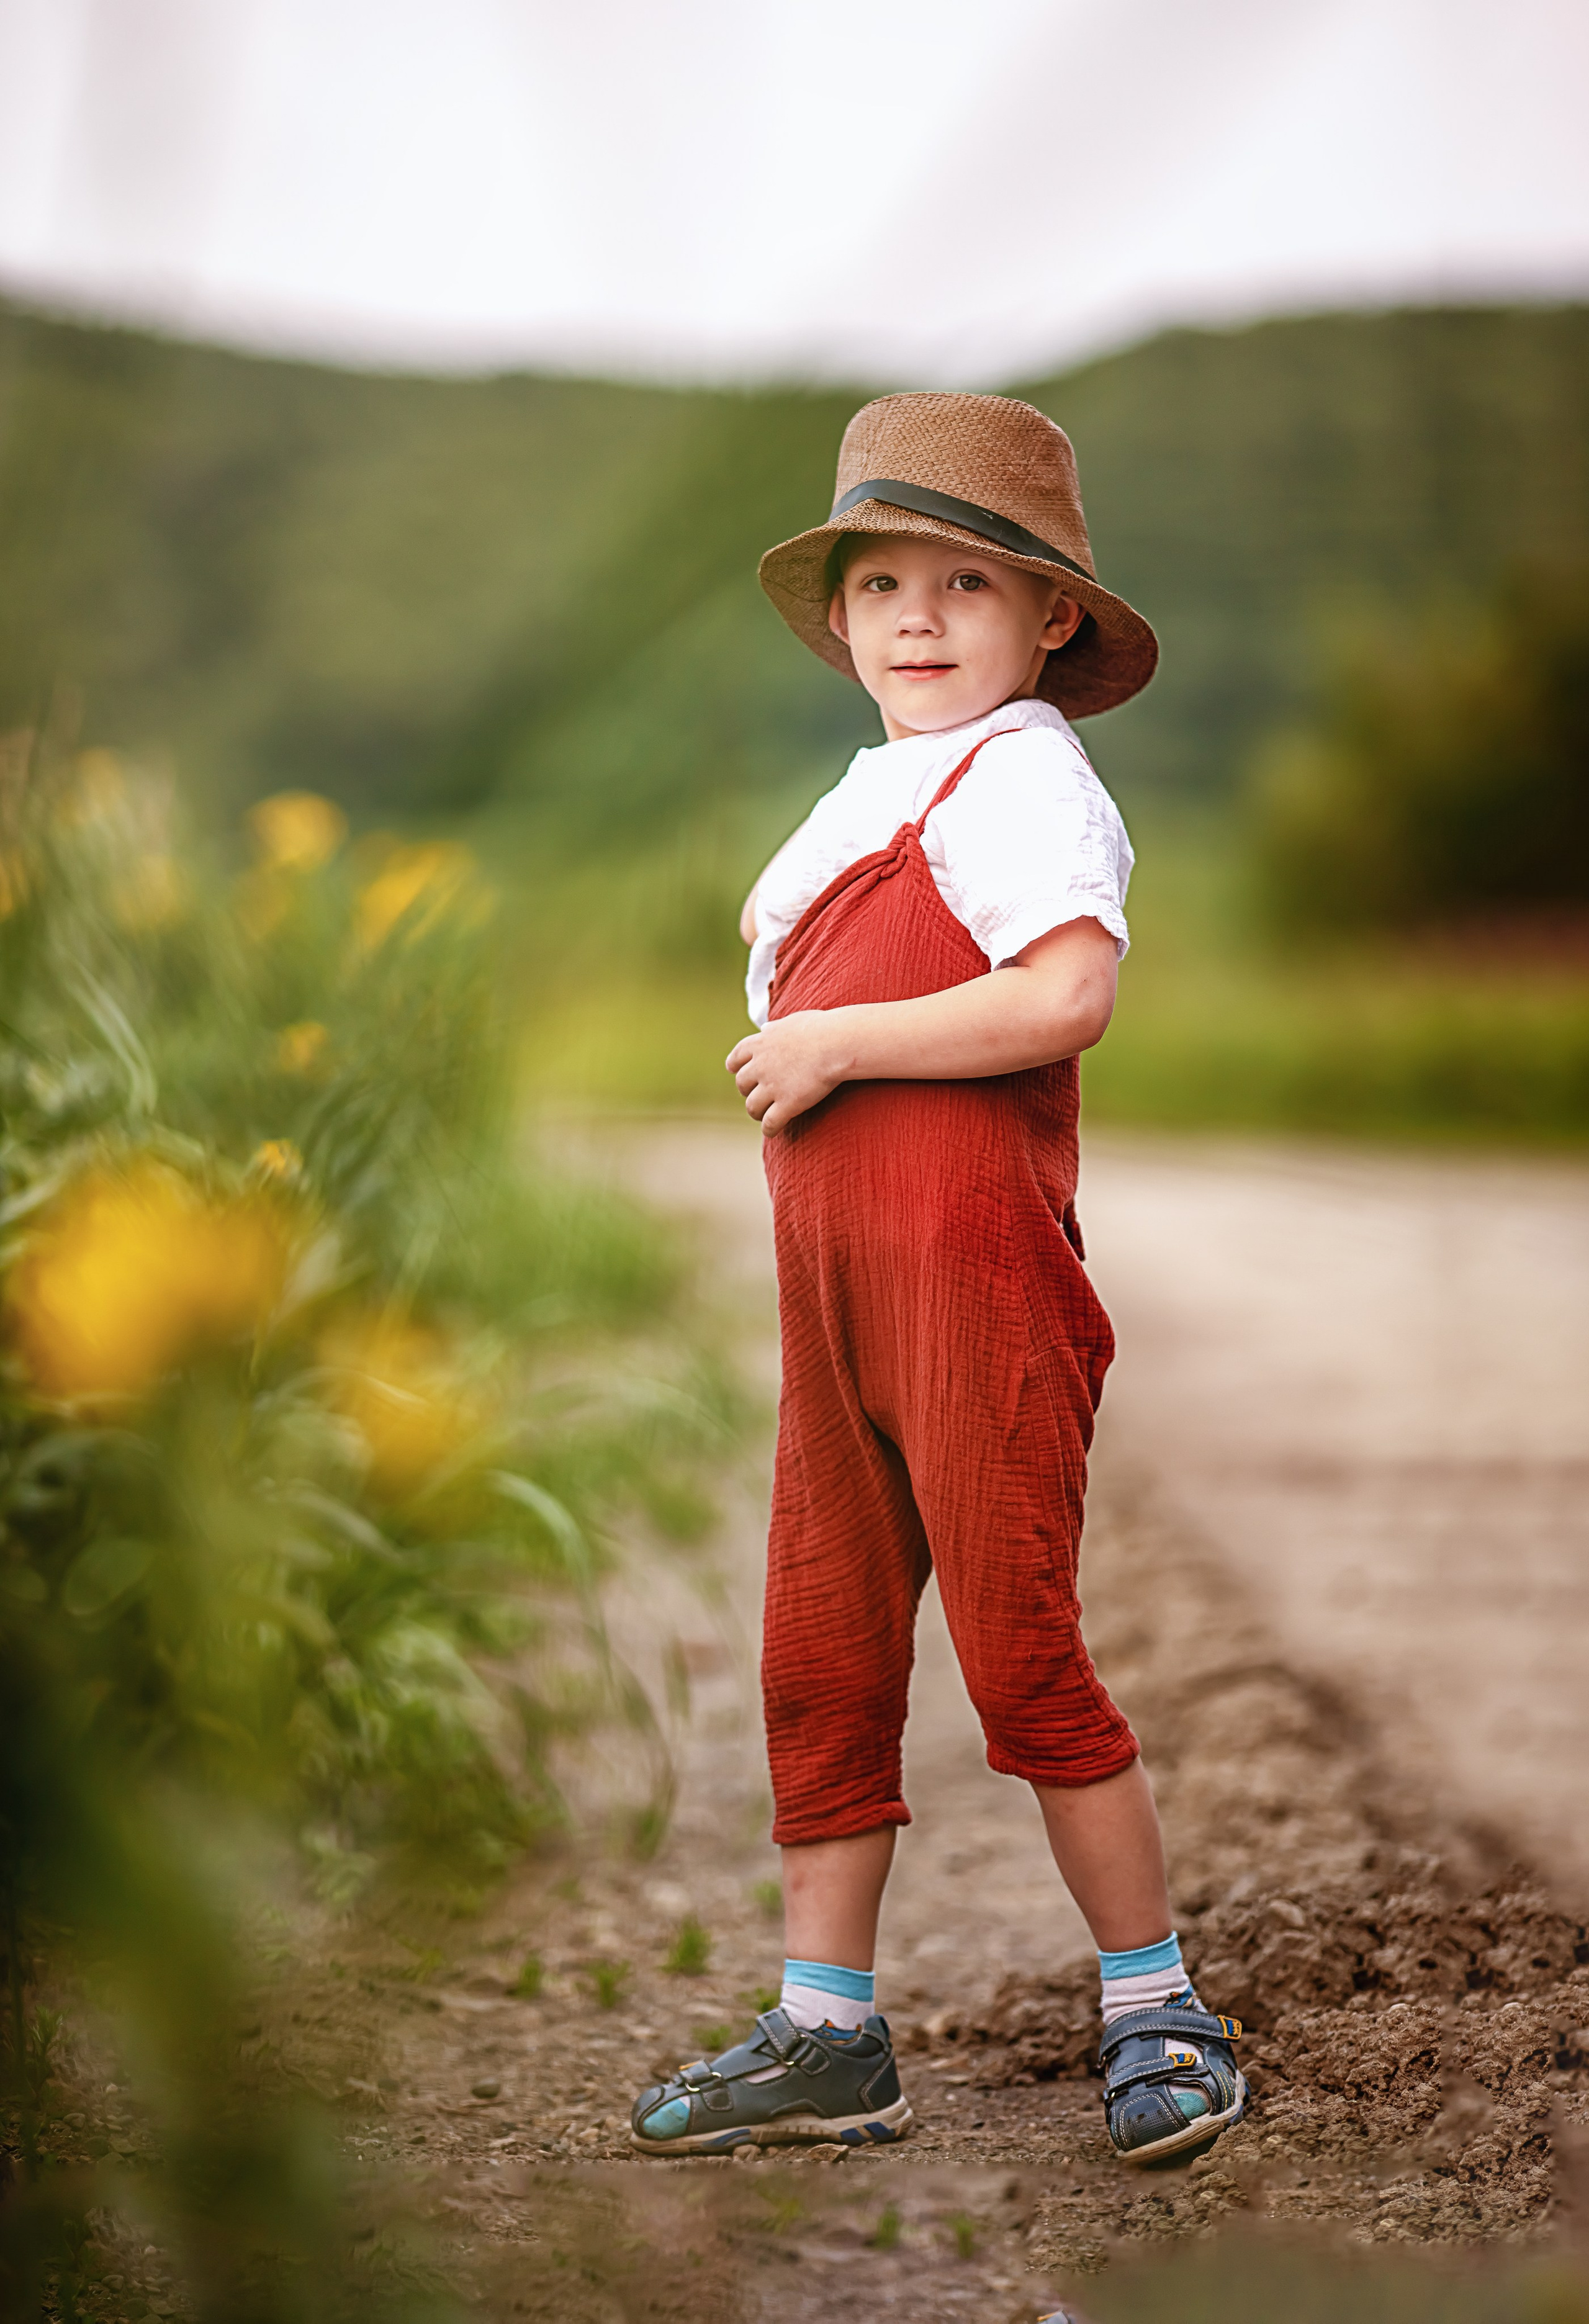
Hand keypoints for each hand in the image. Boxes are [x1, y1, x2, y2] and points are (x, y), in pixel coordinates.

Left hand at [726, 1011, 852, 1133]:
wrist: (836, 1043)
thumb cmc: (820, 1029)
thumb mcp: (791, 1022)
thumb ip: (775, 1028)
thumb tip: (765, 1028)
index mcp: (759, 1044)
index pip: (735, 1059)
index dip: (736, 1068)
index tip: (738, 1073)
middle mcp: (760, 1066)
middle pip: (742, 1084)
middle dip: (748, 1091)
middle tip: (758, 1095)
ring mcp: (772, 1086)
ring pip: (752, 1106)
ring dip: (756, 1112)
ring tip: (763, 1116)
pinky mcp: (787, 1103)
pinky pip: (770, 1123)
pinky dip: (769, 1129)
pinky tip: (772, 1131)